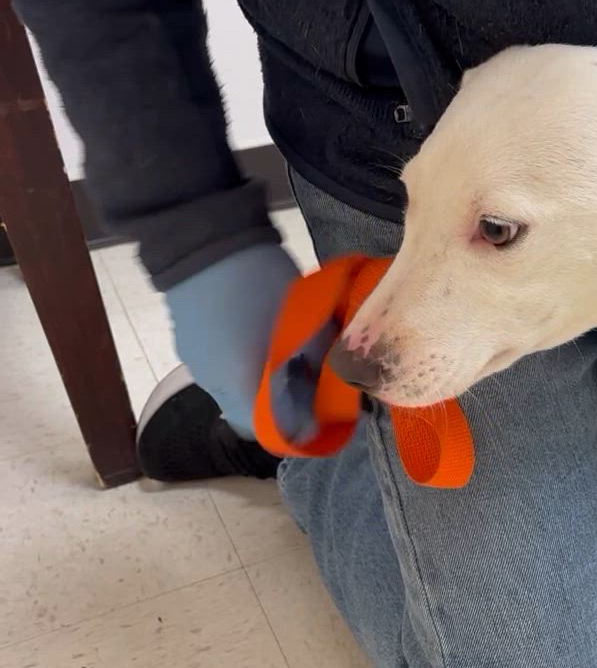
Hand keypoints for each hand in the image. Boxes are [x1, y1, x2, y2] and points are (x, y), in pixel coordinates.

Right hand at [164, 243, 329, 439]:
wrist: (200, 235)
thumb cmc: (257, 278)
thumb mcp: (302, 315)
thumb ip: (320, 352)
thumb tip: (338, 372)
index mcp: (239, 383)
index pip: (269, 431)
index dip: (298, 429)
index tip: (322, 415)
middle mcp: (212, 382)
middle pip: (250, 412)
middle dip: (283, 404)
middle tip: (311, 382)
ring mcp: (194, 362)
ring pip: (234, 387)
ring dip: (262, 381)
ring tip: (290, 355)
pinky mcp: (187, 341)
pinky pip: (219, 365)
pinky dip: (242, 361)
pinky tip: (260, 335)